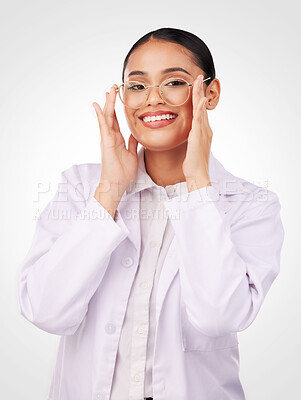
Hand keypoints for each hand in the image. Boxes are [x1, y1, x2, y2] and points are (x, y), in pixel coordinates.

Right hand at [92, 84, 138, 199]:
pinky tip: (97, 105)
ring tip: (108, 90)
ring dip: (108, 103)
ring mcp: (107, 139)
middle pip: (110, 115)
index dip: (117, 108)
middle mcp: (111, 137)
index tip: (118, 96)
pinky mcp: (106, 142)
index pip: (116, 120)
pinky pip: (103, 126)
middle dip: (111, 101)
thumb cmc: (123, 172)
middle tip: (113, 87)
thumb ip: (132, 143)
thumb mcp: (132, 154)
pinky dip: (100, 115)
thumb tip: (135, 134)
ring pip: (107, 117)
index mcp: (117, 139)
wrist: (117, 183)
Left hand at [182, 74, 212, 189]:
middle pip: (202, 106)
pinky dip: (200, 109)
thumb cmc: (193, 164)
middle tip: (199, 76)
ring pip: (201, 109)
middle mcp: (205, 129)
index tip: (196, 86)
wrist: (198, 174)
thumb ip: (190, 138)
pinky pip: (199, 120)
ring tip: (198, 81)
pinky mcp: (198, 137)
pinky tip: (200, 99)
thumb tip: (188, 134)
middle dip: (200, 91)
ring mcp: (203, 132)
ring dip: (199, 94)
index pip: (200, 111)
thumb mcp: (191, 147)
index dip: (198, 98)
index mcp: (203, 131)